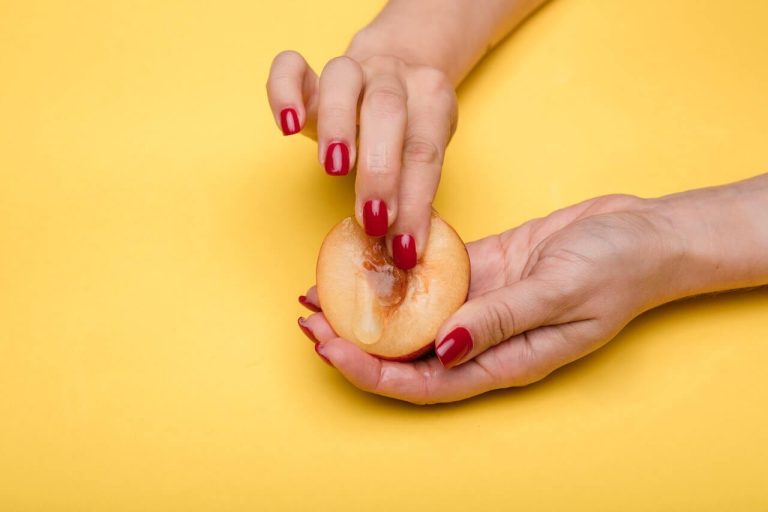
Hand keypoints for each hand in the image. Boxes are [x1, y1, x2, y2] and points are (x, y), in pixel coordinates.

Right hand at [267, 51, 456, 268]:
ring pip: (343, 80)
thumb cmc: (410, 130)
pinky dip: (284, 93)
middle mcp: (393, 77)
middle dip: (379, 171)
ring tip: (333, 169)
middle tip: (372, 218)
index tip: (403, 248)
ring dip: (338, 126)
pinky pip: (290, 67)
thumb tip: (404, 253)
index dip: (415, 203)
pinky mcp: (312, 74)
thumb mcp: (423, 156)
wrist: (399, 71)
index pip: (425, 153)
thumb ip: (413, 194)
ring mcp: (354, 70)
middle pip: (388, 111)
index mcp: (432, 99)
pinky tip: (287, 126)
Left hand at [298, 194, 684, 402]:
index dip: (372, 371)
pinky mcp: (482, 269)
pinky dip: (397, 270)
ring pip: (411, 314)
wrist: (643, 235)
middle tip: (309, 318)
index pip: (424, 381)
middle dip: (354, 340)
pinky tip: (367, 257)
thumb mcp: (561, 293)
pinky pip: (430, 274)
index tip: (329, 348)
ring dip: (368, 304)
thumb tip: (442, 346)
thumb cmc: (616, 269)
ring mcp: (480, 303)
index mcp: (504, 361)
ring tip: (322, 289)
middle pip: (406, 352)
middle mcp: (483, 339)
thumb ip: (502, 320)